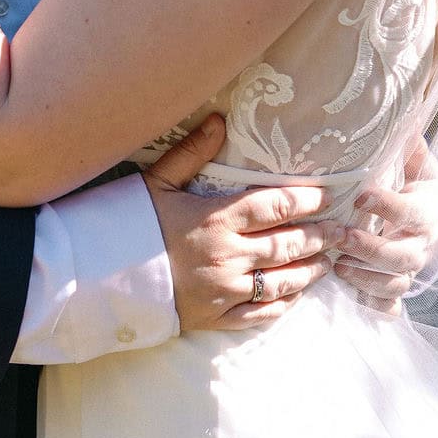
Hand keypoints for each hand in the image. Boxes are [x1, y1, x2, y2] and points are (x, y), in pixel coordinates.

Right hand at [142, 115, 341, 331]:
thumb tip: (219, 118)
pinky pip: (260, 315)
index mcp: (216, 218)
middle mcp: (227, 256)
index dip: (306, 201)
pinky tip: (295, 296)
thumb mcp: (156, 181)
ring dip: (309, 270)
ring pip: (281, 282)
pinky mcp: (214, 318)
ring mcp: (223, 291)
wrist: (95, 276)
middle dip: (319, 236)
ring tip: (328, 261)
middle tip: (342, 230)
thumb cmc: (127, 223)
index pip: (275, 206)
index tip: (328, 196)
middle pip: (287, 245)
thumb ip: (192, 151)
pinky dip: (282, 305)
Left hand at [331, 140, 437, 308]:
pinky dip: (374, 306)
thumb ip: (408, 148)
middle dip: (372, 249)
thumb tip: (403, 122)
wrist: (435, 216)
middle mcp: (419, 245)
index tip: (361, 195)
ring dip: (367, 278)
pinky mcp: (396, 286)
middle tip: (343, 237)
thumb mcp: (417, 164)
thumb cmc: (416, 185)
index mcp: (426, 212)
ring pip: (395, 283)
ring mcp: (408, 270)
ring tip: (338, 266)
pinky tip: (353, 301)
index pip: (409, 212)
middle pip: (402, 256)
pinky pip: (389, 305)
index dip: (387, 205)